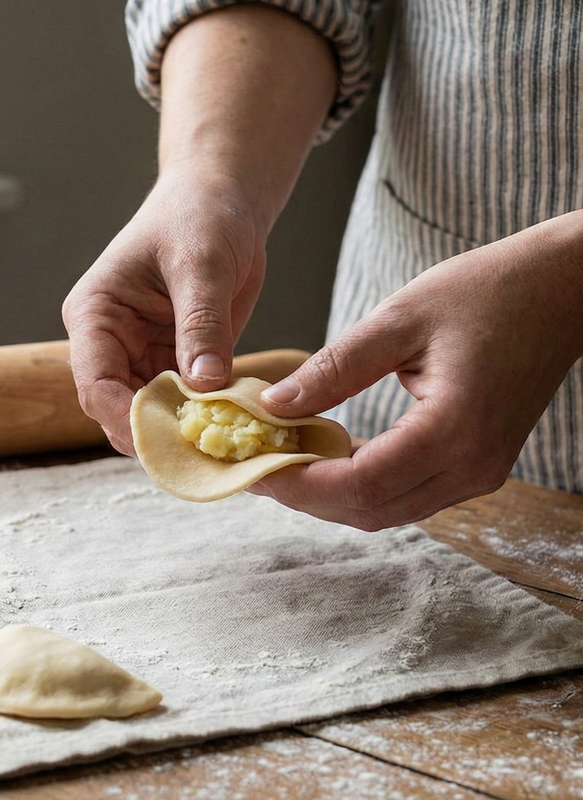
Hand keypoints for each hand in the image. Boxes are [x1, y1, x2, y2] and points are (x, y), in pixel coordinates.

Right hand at [62, 173, 266, 454]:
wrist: (223, 199)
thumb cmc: (199, 215)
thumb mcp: (202, 264)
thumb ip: (200, 324)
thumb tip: (203, 385)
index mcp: (94, 315)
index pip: (94, 383)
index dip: (123, 416)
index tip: (165, 438)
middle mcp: (109, 344)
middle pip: (117, 410)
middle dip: (155, 433)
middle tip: (201, 450)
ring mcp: (140, 357)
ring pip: (150, 415)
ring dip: (182, 432)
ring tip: (221, 443)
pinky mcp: (175, 364)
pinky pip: (184, 406)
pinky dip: (205, 419)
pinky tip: (234, 427)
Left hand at [249, 212, 582, 529]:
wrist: (561, 288)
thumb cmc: (487, 291)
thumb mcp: (399, 320)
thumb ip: (333, 369)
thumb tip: (273, 406)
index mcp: (453, 432)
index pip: (358, 486)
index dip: (296, 485)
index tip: (248, 467)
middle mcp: (471, 467)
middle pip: (368, 511)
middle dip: (303, 497)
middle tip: (251, 467)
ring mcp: (479, 472)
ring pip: (386, 510)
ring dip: (329, 495)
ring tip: (277, 460)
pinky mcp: (476, 464)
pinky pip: (406, 493)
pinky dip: (359, 484)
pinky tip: (322, 454)